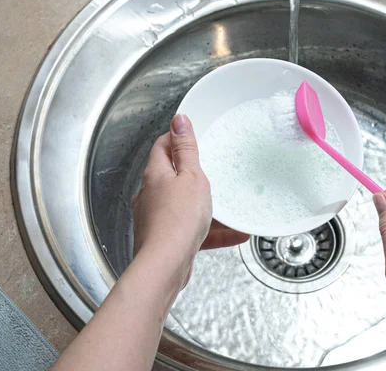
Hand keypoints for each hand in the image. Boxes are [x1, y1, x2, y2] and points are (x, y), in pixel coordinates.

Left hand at [131, 115, 248, 287]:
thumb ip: (186, 150)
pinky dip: (212, 230)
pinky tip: (234, 234)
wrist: (166, 263)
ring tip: (229, 208)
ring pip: (184, 205)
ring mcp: (156, 217)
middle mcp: (151, 194)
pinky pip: (193, 230)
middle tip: (211, 168)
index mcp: (155, 174)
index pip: (161, 146)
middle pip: (171, 176)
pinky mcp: (166, 238)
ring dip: (207, 206)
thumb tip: (178, 122)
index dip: (175, 138)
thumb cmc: (177, 220)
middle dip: (192, 173)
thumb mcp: (191, 177)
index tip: (188, 135)